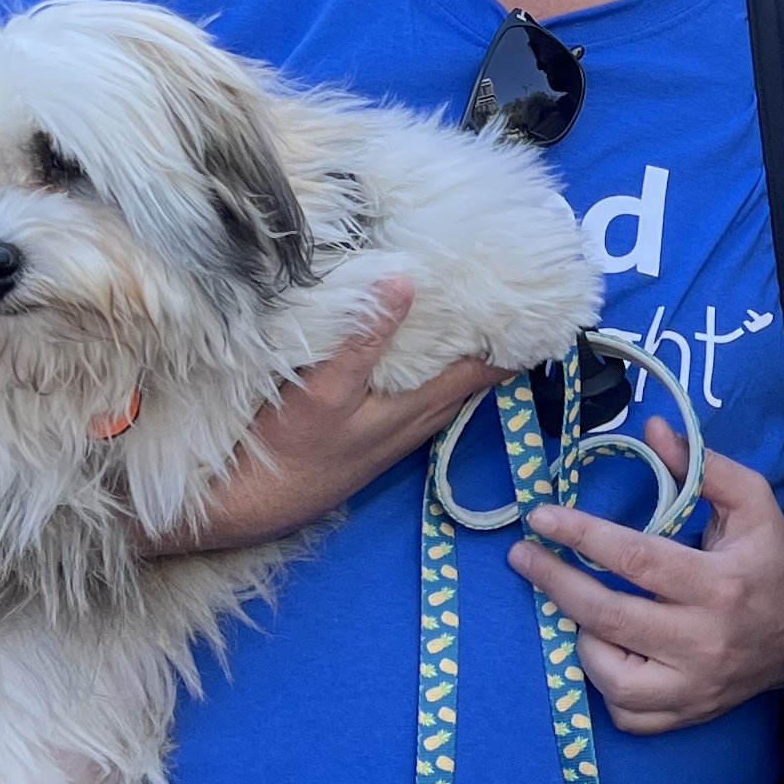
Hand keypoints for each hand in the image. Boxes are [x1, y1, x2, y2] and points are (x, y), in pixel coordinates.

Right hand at [201, 285, 498, 547]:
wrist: (254, 504)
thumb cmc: (292, 450)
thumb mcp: (324, 390)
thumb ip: (363, 339)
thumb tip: (404, 280)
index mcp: (419, 406)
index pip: (487, 370)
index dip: (514, 338)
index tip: (529, 297)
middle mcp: (419, 419)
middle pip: (473, 374)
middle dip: (490, 335)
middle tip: (500, 287)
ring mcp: (398, 428)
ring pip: (445, 382)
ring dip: (459, 349)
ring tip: (465, 303)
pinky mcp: (376, 431)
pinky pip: (419, 390)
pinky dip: (428, 362)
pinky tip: (413, 340)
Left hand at [514, 420, 783, 734]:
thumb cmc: (771, 558)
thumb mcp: (752, 501)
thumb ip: (701, 465)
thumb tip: (651, 430)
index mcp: (721, 583)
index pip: (636, 559)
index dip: (581, 536)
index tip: (541, 518)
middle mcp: (706, 641)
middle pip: (609, 617)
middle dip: (556, 583)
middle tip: (523, 557)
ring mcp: (695, 686)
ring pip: (610, 676)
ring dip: (579, 636)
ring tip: (573, 605)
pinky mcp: (688, 714)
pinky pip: (627, 712)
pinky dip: (603, 683)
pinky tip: (602, 649)